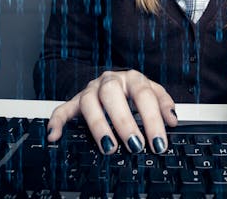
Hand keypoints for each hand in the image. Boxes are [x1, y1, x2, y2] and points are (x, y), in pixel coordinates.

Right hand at [46, 69, 177, 154]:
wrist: (113, 80)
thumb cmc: (134, 90)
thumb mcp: (153, 91)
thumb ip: (164, 103)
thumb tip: (172, 120)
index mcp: (132, 78)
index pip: (144, 96)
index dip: (153, 120)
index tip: (159, 142)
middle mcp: (110, 81)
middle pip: (113, 96)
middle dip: (125, 122)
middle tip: (135, 145)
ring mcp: (90, 90)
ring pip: (89, 103)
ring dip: (99, 126)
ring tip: (109, 147)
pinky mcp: (75, 101)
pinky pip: (62, 109)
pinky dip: (57, 122)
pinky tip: (55, 136)